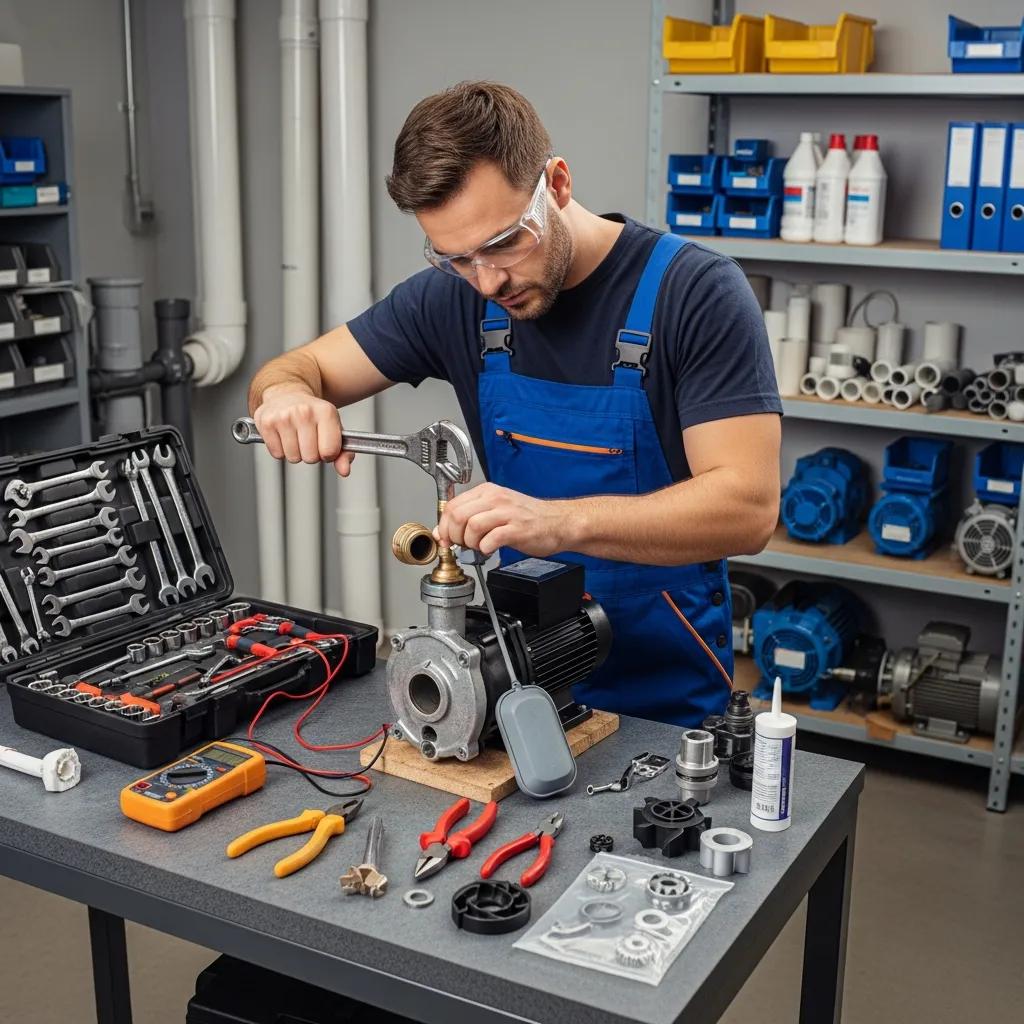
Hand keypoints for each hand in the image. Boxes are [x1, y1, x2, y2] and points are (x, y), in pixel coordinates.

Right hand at [253, 387, 353, 476]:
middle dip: (311, 455)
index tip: (324, 445)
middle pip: (310, 458)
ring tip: (295, 437)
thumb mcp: (334, 429)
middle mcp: (304, 412)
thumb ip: (344, 453)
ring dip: (295, 453)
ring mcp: (283, 416)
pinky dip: (280, 450)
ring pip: (293, 458)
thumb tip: (344, 471)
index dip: (328, 454)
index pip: (330, 452)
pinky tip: (283, 436)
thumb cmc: (313, 415)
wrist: (288, 394)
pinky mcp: (266, 422)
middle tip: (308, 440)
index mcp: (326, 412)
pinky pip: (277, 454)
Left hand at [436, 482, 570, 556]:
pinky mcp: (517, 529)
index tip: (445, 539)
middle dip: (454, 536)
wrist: (559, 522)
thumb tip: (442, 532)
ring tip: (478, 547)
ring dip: (470, 543)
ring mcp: (507, 513)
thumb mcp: (495, 510)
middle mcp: (496, 499)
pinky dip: (485, 549)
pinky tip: (490, 549)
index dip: (444, 526)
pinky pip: (491, 539)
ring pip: (472, 526)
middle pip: (458, 515)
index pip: (452, 505)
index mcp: (488, 492)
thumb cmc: (528, 518)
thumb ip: (469, 518)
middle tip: (461, 545)